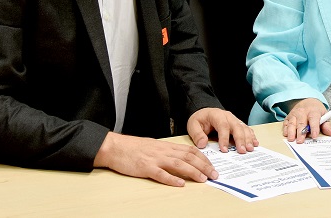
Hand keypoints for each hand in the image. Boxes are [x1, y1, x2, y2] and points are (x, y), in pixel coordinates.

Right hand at [93, 132, 217, 186]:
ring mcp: (155, 159)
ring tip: (203, 179)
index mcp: (167, 146)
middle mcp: (164, 151)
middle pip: (188, 157)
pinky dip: (171, 179)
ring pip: (178, 164)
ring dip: (193, 172)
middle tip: (214, 175)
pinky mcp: (146, 168)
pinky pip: (160, 174)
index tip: (212, 166)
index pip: (190, 150)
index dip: (203, 158)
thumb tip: (182, 160)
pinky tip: (180, 184)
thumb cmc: (135, 148)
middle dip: (204, 166)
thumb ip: (168, 153)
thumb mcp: (154, 147)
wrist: (116, 147)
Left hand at [187, 107, 258, 153]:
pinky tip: (255, 143)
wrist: (204, 113)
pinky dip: (252, 136)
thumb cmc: (200, 120)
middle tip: (243, 151)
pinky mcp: (238, 124)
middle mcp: (228, 116)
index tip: (224, 150)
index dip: (224, 138)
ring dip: (248, 138)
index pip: (222, 126)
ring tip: (251, 149)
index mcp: (216, 115)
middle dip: (240, 139)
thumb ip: (197, 134)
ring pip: (244, 128)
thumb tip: (202, 144)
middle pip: (236, 127)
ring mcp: (234, 120)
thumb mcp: (193, 125)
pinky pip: (247, 129)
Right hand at [282, 98, 330, 142]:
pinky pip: (286, 123)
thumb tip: (330, 133)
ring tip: (291, 139)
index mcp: (313, 111)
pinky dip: (285, 129)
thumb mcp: (324, 114)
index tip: (314, 136)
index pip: (314, 120)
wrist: (306, 100)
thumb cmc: (316, 110)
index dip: (314, 128)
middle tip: (300, 141)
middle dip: (300, 133)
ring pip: (292, 123)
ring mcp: (294, 114)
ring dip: (291, 131)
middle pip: (301, 123)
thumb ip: (326, 125)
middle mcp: (303, 112)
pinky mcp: (288, 116)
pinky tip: (286, 134)